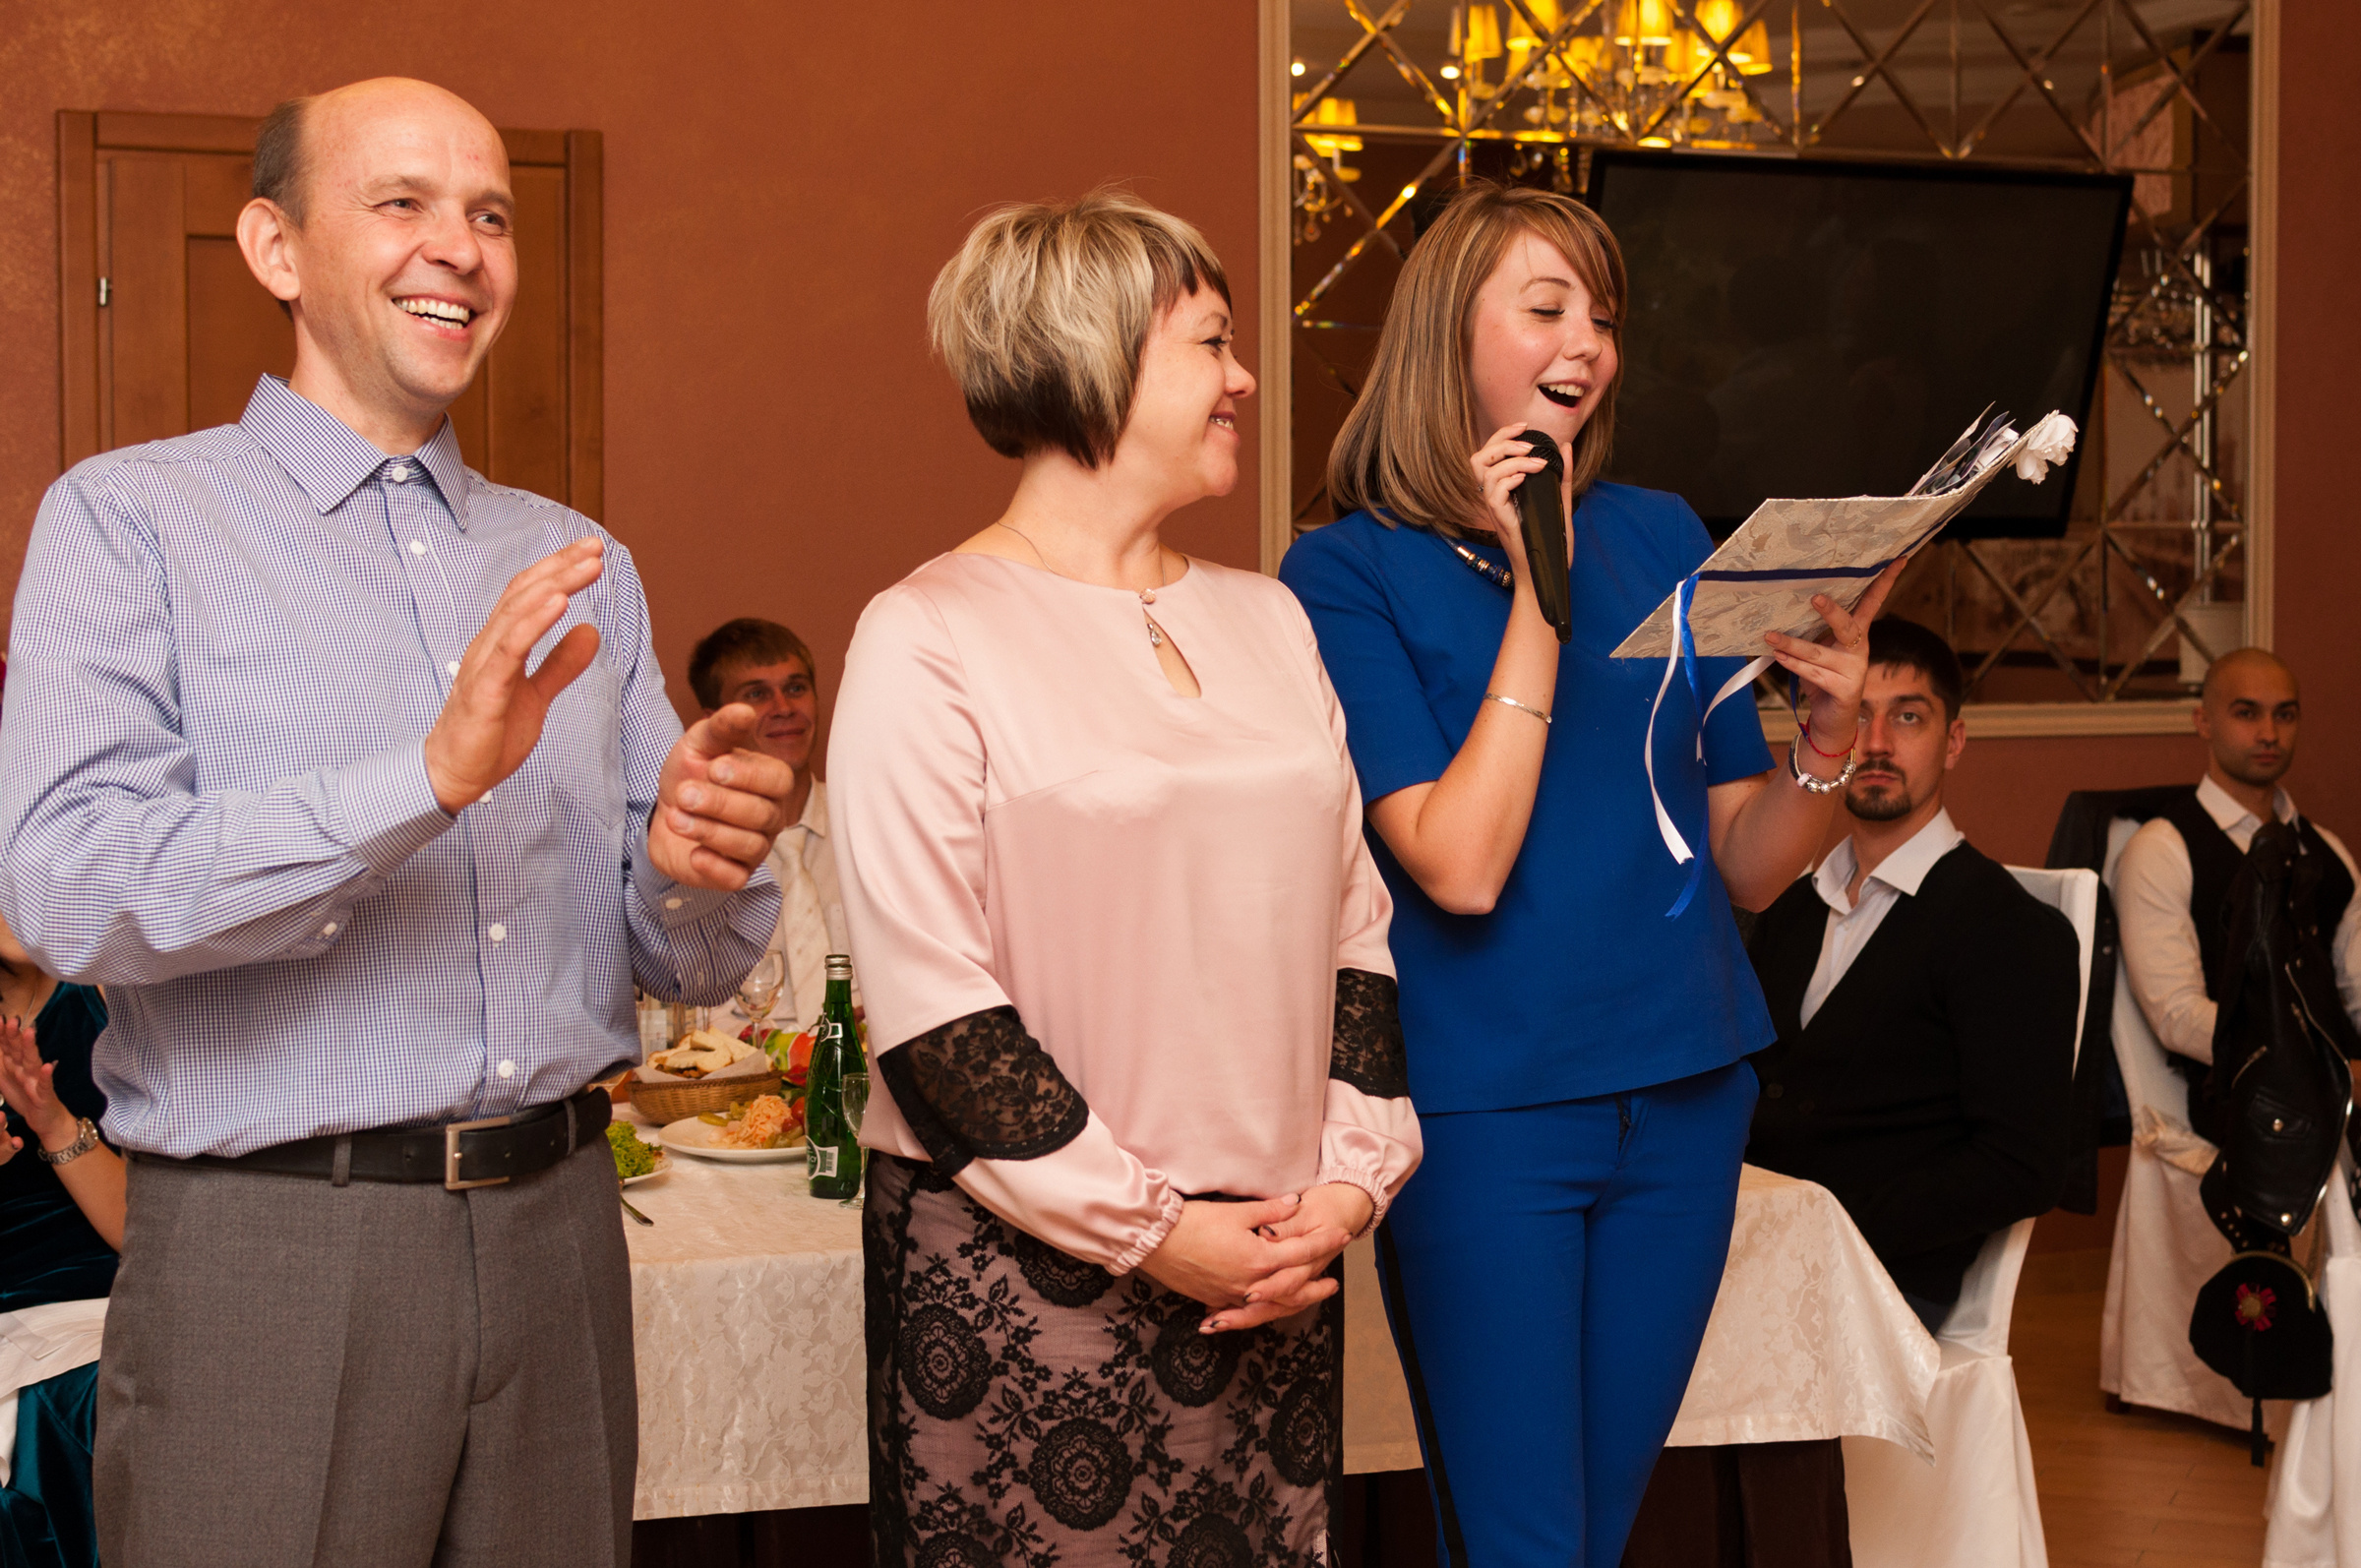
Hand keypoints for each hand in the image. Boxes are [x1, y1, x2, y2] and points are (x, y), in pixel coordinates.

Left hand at [0, 1016, 75, 1153]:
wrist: (45, 1119)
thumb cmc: (25, 1096)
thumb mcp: (4, 1079)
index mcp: (13, 1065)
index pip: (6, 1046)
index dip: (1, 1034)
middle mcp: (25, 1069)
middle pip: (18, 1050)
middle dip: (14, 1035)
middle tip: (11, 1019)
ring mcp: (36, 1080)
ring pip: (32, 1062)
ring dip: (30, 1048)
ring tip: (29, 1033)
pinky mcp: (44, 1095)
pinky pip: (45, 1084)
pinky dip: (47, 1076)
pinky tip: (48, 1067)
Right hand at [423, 539, 606, 813]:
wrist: (454, 774)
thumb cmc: (489, 734)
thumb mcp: (537, 695)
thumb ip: (560, 664)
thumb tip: (589, 631)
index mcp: (501, 644)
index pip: (530, 595)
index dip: (559, 569)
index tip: (591, 551)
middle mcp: (489, 645)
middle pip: (525, 594)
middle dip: (561, 566)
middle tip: (595, 547)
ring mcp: (484, 664)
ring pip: (518, 613)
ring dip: (554, 586)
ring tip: (586, 567)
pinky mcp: (485, 689)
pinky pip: (510, 650)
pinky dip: (534, 623)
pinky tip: (559, 604)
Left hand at [647, 705, 794, 889]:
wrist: (664, 809)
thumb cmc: (691, 773)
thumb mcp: (699, 744)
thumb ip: (721, 727)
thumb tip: (744, 710)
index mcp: (769, 781)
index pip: (778, 781)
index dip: (748, 776)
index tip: (713, 768)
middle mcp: (770, 815)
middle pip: (762, 815)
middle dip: (719, 804)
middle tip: (684, 794)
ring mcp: (755, 847)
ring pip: (750, 846)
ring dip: (709, 830)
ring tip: (677, 817)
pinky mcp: (734, 874)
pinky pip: (736, 877)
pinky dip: (713, 865)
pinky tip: (693, 852)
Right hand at [1136, 1196, 1339, 1312]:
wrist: (1155, 1241)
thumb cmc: (1193, 1222)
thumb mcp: (1236, 1211)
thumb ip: (1270, 1211)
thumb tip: (1295, 1204)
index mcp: (1259, 1259)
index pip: (1301, 1251)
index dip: (1324, 1242)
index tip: (1342, 1236)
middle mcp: (1250, 1283)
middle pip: (1293, 1288)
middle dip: (1315, 1284)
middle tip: (1334, 1283)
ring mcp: (1232, 1295)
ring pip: (1273, 1305)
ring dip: (1294, 1301)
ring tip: (1309, 1297)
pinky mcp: (1216, 1299)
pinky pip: (1248, 1310)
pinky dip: (1265, 1308)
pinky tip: (1270, 1305)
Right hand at [1470, 424, 1558, 604]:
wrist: (1548, 572)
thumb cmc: (1549, 543)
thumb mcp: (1558, 502)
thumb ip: (1561, 475)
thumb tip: (1564, 447)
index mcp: (1502, 492)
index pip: (1489, 455)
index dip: (1502, 436)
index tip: (1525, 427)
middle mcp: (1494, 499)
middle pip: (1478, 459)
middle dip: (1501, 443)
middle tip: (1528, 444)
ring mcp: (1495, 511)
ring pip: (1485, 473)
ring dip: (1511, 461)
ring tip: (1536, 462)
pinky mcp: (1501, 522)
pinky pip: (1494, 494)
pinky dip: (1509, 480)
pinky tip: (1528, 478)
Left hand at [1761, 554, 1908, 759]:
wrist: (1831, 722)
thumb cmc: (1823, 679)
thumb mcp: (1820, 651)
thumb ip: (1812, 631)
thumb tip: (1782, 607)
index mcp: (1857, 634)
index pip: (1873, 602)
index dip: (1885, 581)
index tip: (1899, 558)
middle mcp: (1860, 649)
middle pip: (1849, 625)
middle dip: (1832, 612)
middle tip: (1815, 597)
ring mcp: (1855, 670)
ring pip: (1820, 653)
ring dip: (1792, 644)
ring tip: (1769, 635)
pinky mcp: (1845, 690)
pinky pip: (1814, 673)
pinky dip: (1793, 665)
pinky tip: (1778, 657)